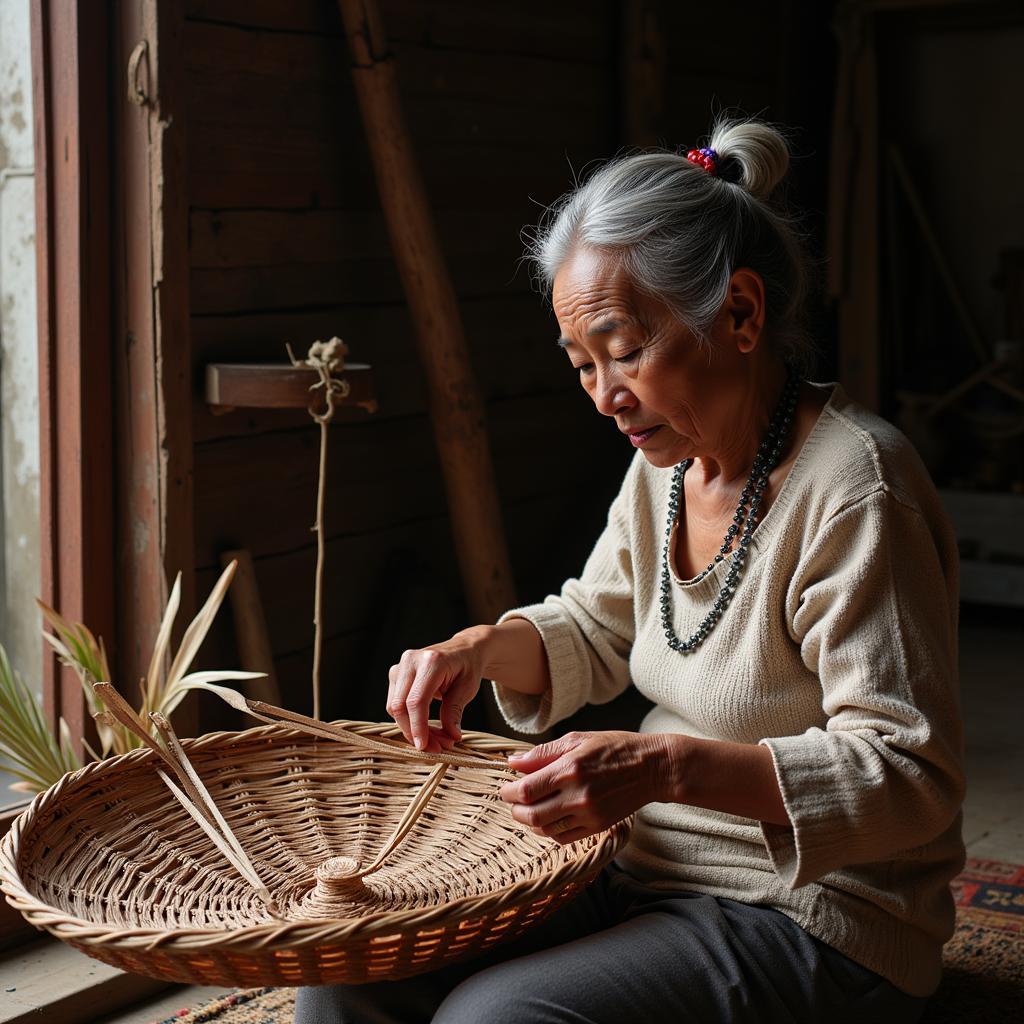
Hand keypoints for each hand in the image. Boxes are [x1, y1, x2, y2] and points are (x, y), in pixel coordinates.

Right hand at [387, 630, 486, 752]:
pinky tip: (426, 728)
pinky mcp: (396, 674)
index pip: (416, 701)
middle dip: (414, 732)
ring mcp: (400, 666)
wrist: (463, 649)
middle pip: (400, 706)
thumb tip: (451, 736)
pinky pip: (396, 703)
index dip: (418, 727)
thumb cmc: (467, 667)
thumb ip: (455, 711)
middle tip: (436, 748)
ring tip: (436, 739)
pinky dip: (408, 720)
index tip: (425, 746)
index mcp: (431, 662)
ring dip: (411, 728)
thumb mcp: (468, 688)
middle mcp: (411, 661)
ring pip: (394, 707)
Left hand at [499, 730, 664, 844]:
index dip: (509, 792)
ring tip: (528, 809)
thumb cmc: (614, 748)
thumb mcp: (577, 739)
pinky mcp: (597, 827)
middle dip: (515, 809)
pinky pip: (563, 837)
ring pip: (545, 829)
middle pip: (531, 814)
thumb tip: (513, 763)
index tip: (506, 788)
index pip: (527, 789)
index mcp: (570, 769)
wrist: (652, 768)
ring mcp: (588, 815)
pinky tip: (547, 818)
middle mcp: (578, 795)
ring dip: (530, 821)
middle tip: (513, 801)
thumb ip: (543, 753)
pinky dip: (548, 831)